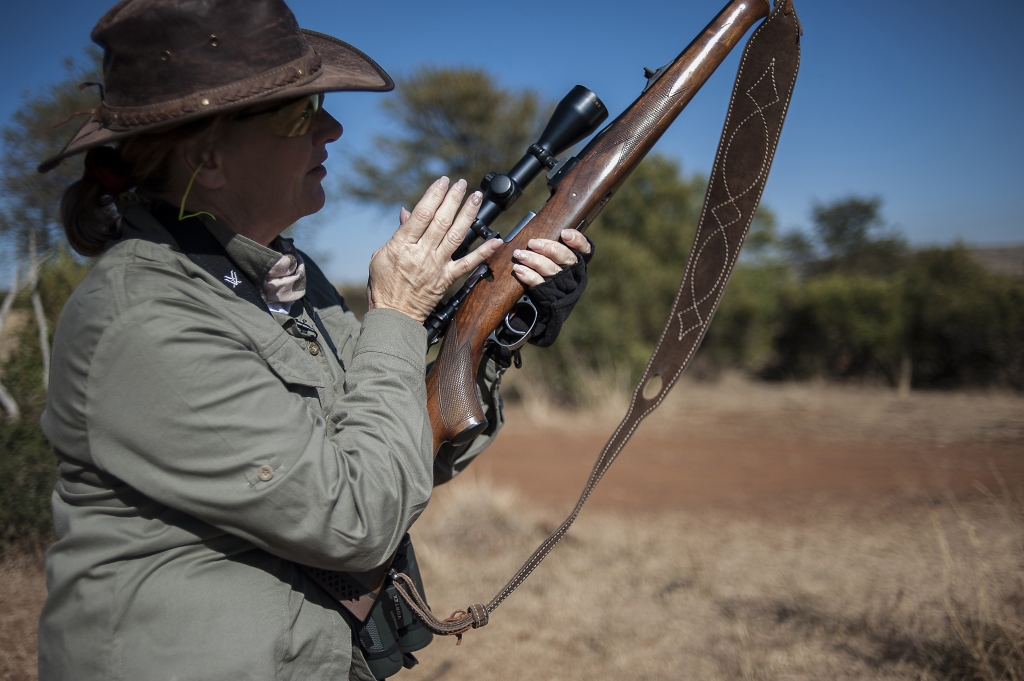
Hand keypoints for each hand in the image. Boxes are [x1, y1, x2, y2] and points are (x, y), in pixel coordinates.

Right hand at [367, 177, 501, 322]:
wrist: (393, 315)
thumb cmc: (383, 284)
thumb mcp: (381, 255)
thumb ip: (398, 233)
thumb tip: (408, 212)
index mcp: (402, 245)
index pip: (421, 214)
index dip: (434, 195)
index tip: (442, 182)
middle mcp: (422, 253)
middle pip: (441, 221)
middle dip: (453, 199)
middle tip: (461, 184)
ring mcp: (437, 266)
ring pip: (456, 235)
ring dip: (468, 214)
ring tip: (476, 197)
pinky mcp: (447, 279)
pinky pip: (469, 263)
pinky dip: (484, 252)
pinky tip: (496, 240)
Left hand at [510, 229, 591, 286]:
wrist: (547, 300)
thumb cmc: (552, 270)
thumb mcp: (557, 256)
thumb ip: (555, 244)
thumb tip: (549, 231)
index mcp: (579, 261)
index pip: (584, 248)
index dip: (576, 240)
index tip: (564, 233)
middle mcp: (573, 272)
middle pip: (565, 257)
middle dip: (549, 248)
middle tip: (532, 243)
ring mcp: (562, 284)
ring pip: (550, 269)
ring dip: (533, 260)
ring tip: (520, 254)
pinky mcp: (549, 294)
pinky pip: (538, 282)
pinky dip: (528, 275)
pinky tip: (518, 269)